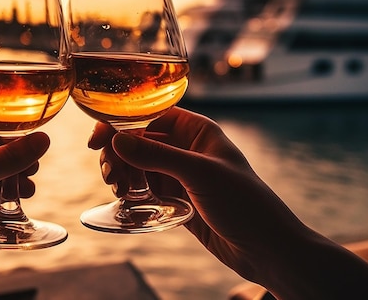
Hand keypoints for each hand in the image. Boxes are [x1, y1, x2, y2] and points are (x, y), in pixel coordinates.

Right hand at [89, 107, 367, 298]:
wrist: (268, 250)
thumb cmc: (246, 204)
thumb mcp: (199, 174)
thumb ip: (157, 155)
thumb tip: (117, 140)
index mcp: (197, 131)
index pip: (151, 116)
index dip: (122, 123)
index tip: (99, 138)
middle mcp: (187, 149)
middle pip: (139, 142)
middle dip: (120, 155)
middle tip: (110, 175)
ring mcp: (181, 175)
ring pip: (139, 166)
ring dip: (123, 174)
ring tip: (119, 190)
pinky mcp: (177, 199)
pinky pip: (146, 188)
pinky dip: (133, 192)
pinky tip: (127, 199)